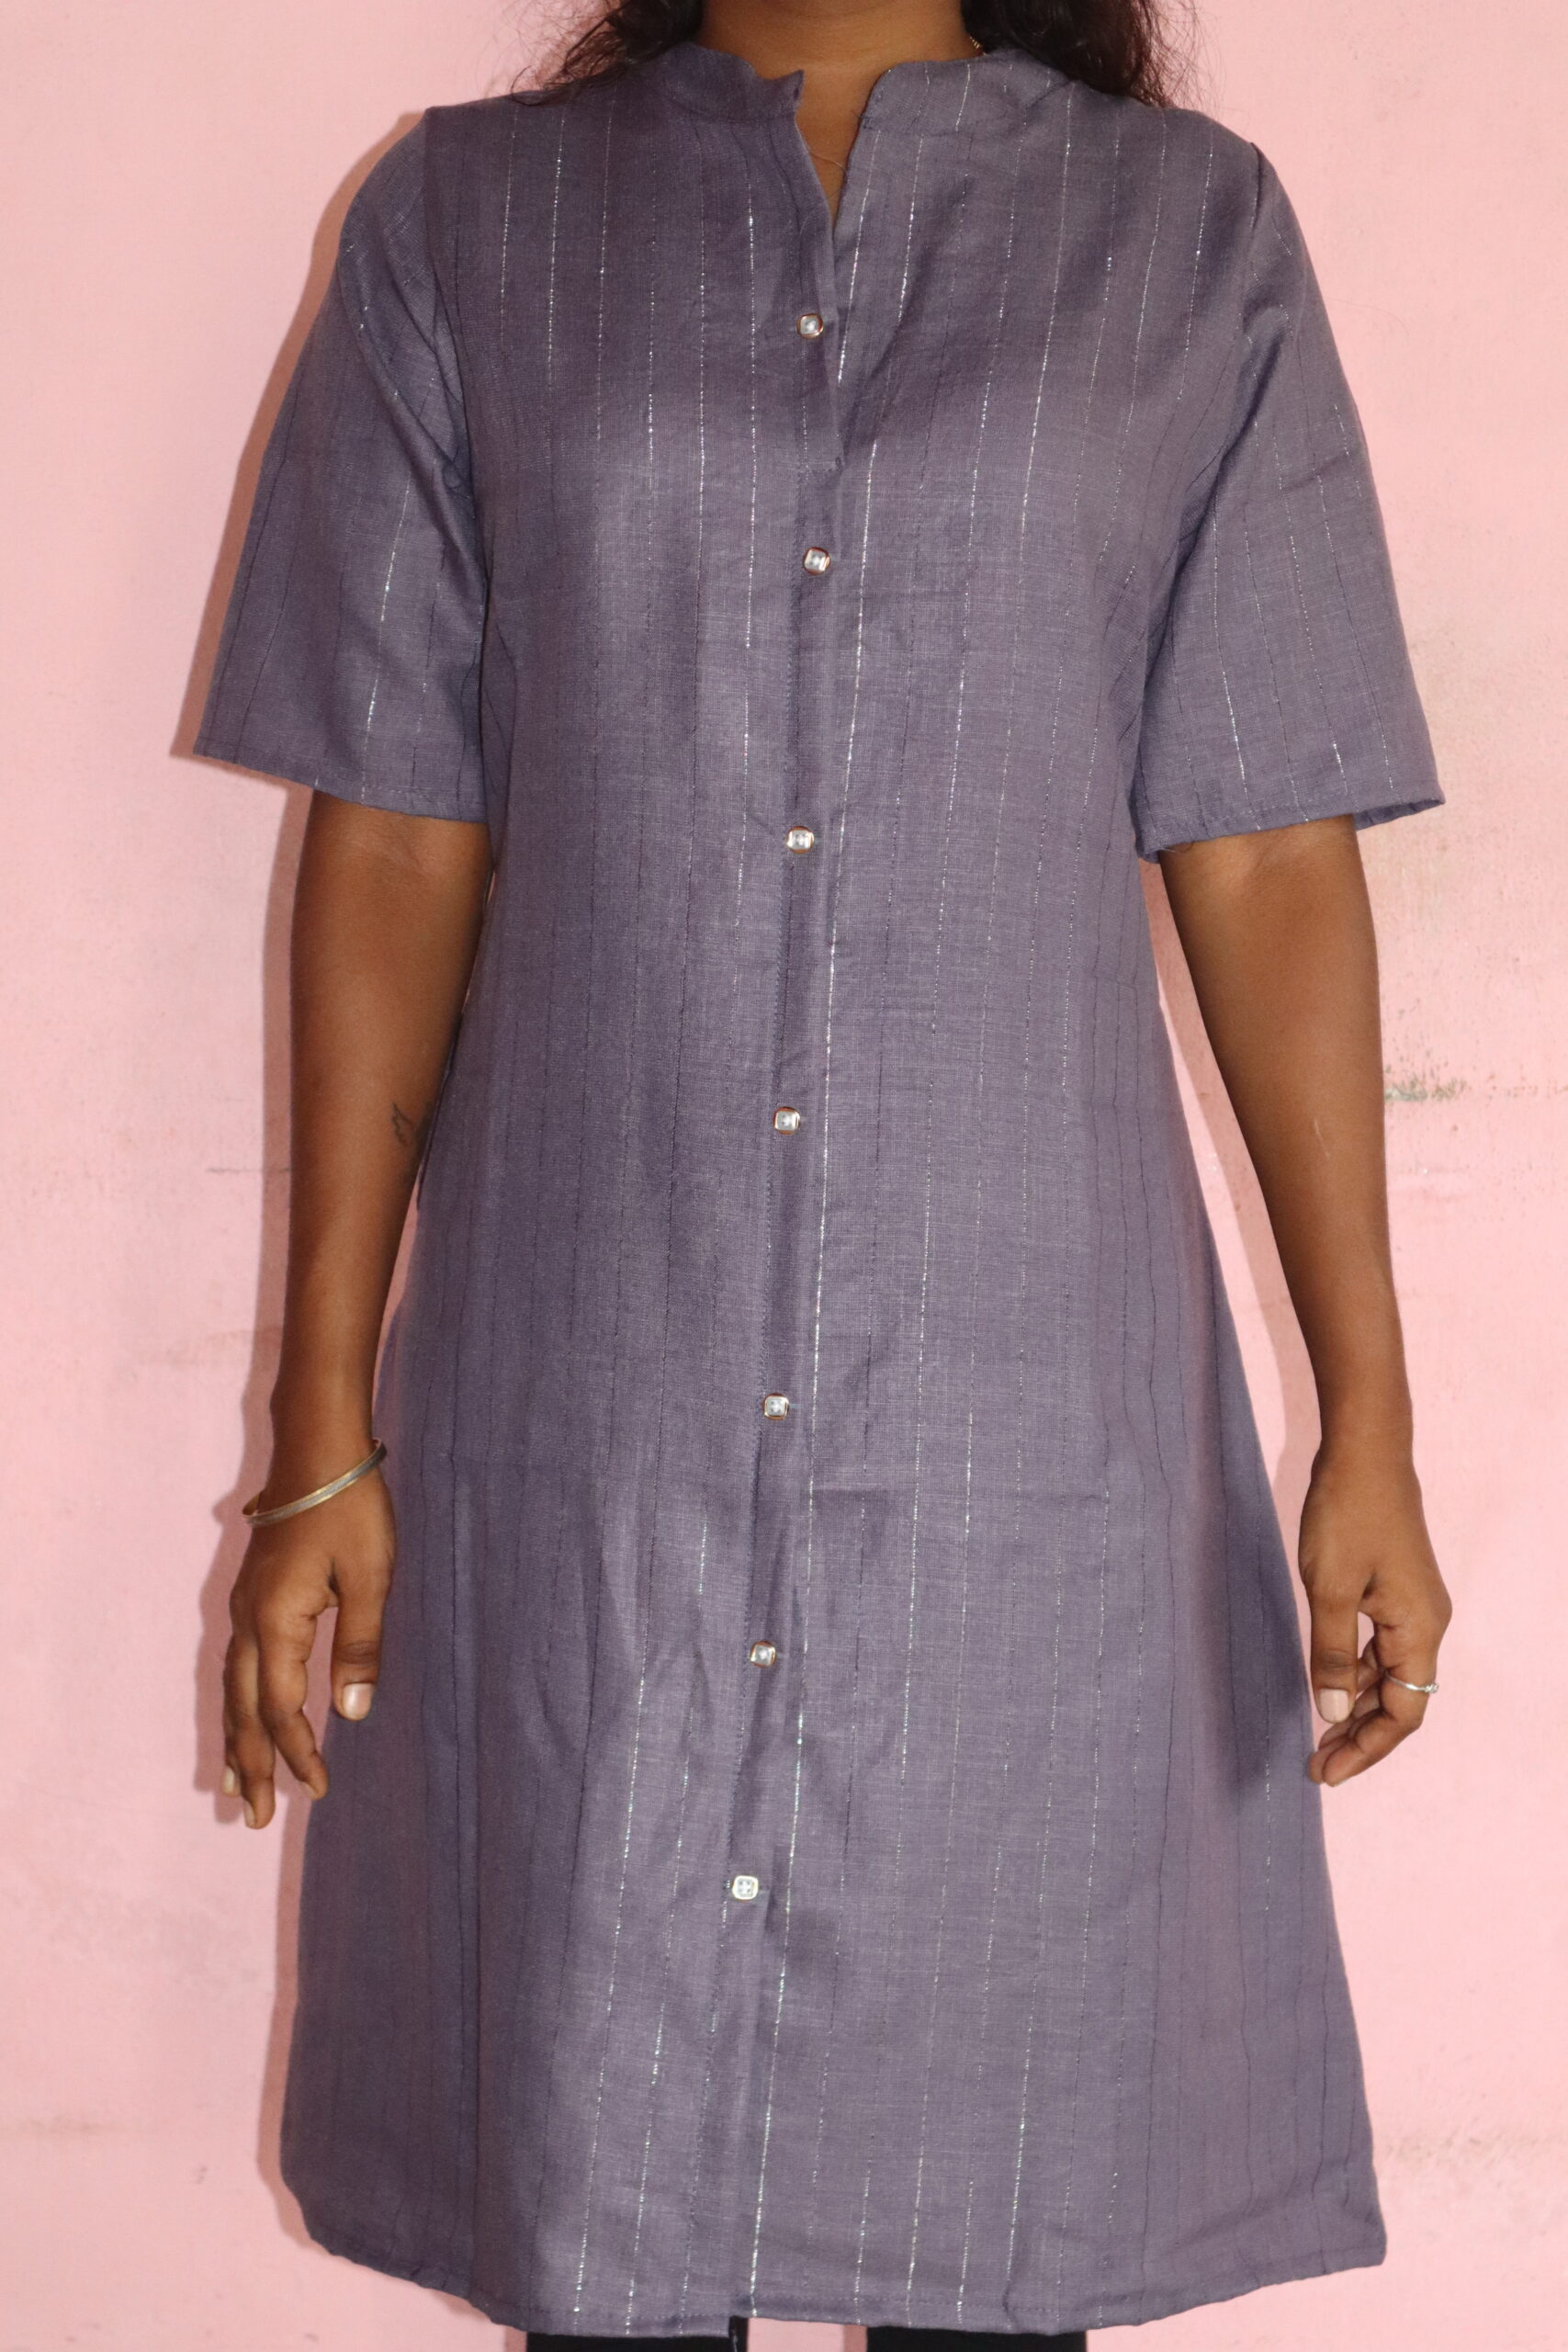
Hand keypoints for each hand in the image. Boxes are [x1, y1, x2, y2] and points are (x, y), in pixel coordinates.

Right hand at [221, 1466, 394, 1827]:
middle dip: (251, 1765)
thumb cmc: (351, 1507)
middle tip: (255, 1821)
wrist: (317, 1448)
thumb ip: (361, 1646)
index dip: (299, 1753)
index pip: (282, 1708)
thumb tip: (352, 1715)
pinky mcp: (250, 1595)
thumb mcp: (372, 1576)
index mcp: (277, 1621)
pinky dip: (236, 1703)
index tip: (319, 1790)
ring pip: (231, 1689)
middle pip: (243, 1709)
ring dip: (235, 1740)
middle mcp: (248, 1620)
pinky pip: (235, 1665)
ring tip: (235, 1787)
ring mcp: (243, 1606)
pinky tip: (242, 1715)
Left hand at [1298, 1443, 1450, 1785]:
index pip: (1404, 1714)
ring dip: (1353, 1706)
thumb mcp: (1330, 1590)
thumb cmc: (1346, 1515)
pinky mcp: (1393, 1590)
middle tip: (1315, 1765)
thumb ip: (1329, 1655)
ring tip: (1317, 1736)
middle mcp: (1424, 1625)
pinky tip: (1323, 1684)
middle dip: (1359, 1736)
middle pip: (1399, 1701)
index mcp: (1419, 1631)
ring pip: (1386, 1676)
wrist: (1364, 1451)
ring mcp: (1411, 1607)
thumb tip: (1330, 1715)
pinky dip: (1351, 1672)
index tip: (1326, 1773)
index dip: (1367, 1749)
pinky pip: (1377, 1648)